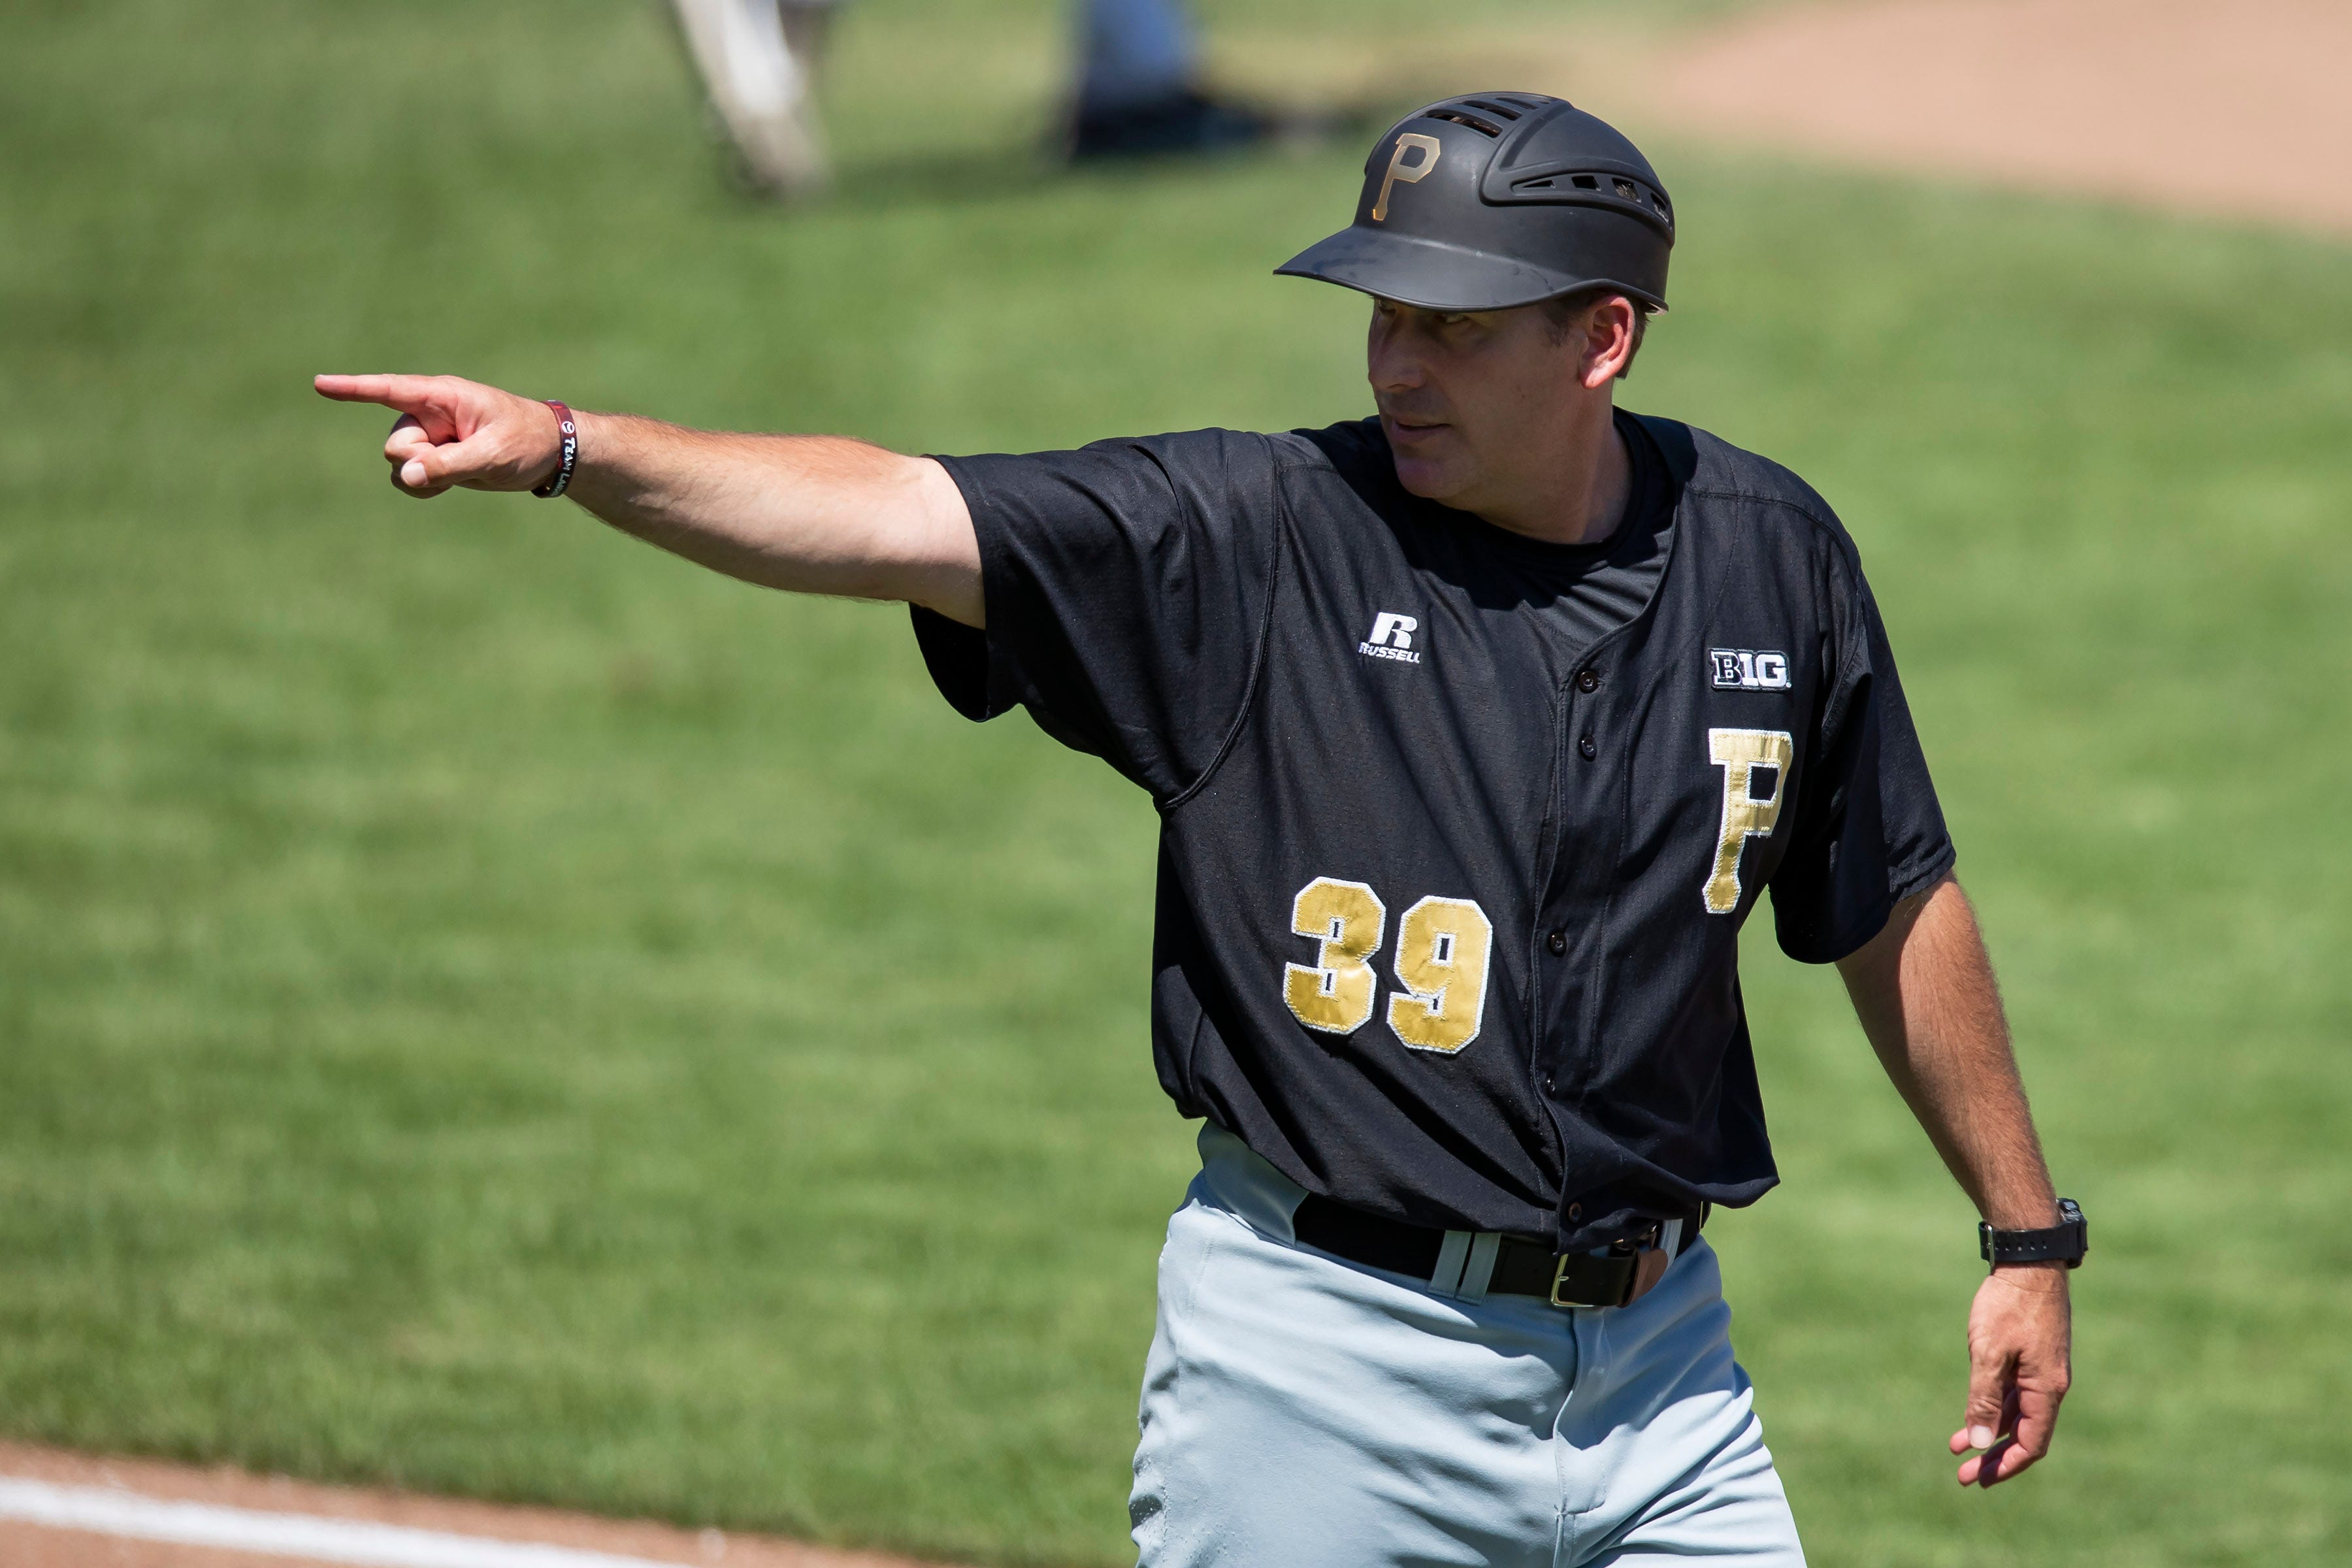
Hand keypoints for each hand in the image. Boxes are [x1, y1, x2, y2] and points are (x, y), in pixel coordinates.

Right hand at [313, 373, 563, 497]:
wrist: (550, 454)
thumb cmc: (526, 441)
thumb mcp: (492, 454)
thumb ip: (447, 465)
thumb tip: (403, 475)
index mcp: (442, 397)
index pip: (389, 390)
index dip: (353, 389)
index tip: (320, 384)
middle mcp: (428, 415)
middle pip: (395, 444)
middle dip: (418, 461)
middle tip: (462, 460)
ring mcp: (429, 438)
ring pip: (398, 464)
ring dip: (424, 478)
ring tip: (466, 470)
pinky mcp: (433, 460)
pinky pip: (407, 479)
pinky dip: (423, 488)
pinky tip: (451, 484)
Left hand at [1950, 1263, 2071, 1485]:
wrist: (2028, 1262)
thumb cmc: (2008, 1305)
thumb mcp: (1989, 1354)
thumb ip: (1983, 1399)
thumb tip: (1976, 1443)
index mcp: (2046, 1389)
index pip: (2031, 1443)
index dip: (2006, 1465)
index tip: (1979, 1479)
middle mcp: (2050, 1385)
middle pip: (2024, 1433)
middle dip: (1994, 1456)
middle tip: (1965, 1476)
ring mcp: (2042, 1370)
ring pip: (2018, 1414)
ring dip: (1990, 1432)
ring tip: (1958, 1449)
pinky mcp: (2033, 1356)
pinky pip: (2016, 1393)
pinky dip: (1995, 1407)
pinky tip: (1973, 1414)